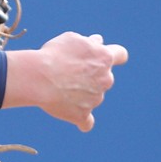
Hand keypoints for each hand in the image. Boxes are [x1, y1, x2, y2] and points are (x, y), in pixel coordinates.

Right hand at [4, 32, 127, 131]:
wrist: (40, 78)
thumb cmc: (54, 54)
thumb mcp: (71, 39)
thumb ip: (88, 42)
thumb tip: (98, 42)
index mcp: (105, 57)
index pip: (120, 54)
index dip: (114, 55)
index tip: (104, 57)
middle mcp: (106, 79)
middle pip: (104, 77)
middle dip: (91, 75)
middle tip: (69, 71)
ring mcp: (96, 99)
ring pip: (92, 96)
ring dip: (81, 92)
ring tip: (58, 87)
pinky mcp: (83, 115)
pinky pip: (86, 122)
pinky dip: (81, 119)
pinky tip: (75, 117)